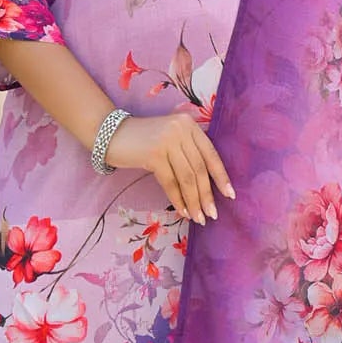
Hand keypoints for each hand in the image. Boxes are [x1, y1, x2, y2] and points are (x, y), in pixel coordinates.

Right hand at [103, 112, 234, 226]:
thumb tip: (207, 186)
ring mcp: (167, 141)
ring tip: (199, 218)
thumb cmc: (143, 140)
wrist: (111, 133)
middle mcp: (180, 129)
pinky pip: (170, 182)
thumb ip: (187, 151)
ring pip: (187, 178)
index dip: (221, 176)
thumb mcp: (170, 138)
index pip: (211, 154)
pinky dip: (178, 199)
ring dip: (194, 201)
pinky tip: (182, 211)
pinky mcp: (153, 154)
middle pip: (199, 168)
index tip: (230, 195)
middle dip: (207, 195)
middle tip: (212, 214)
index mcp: (189, 125)